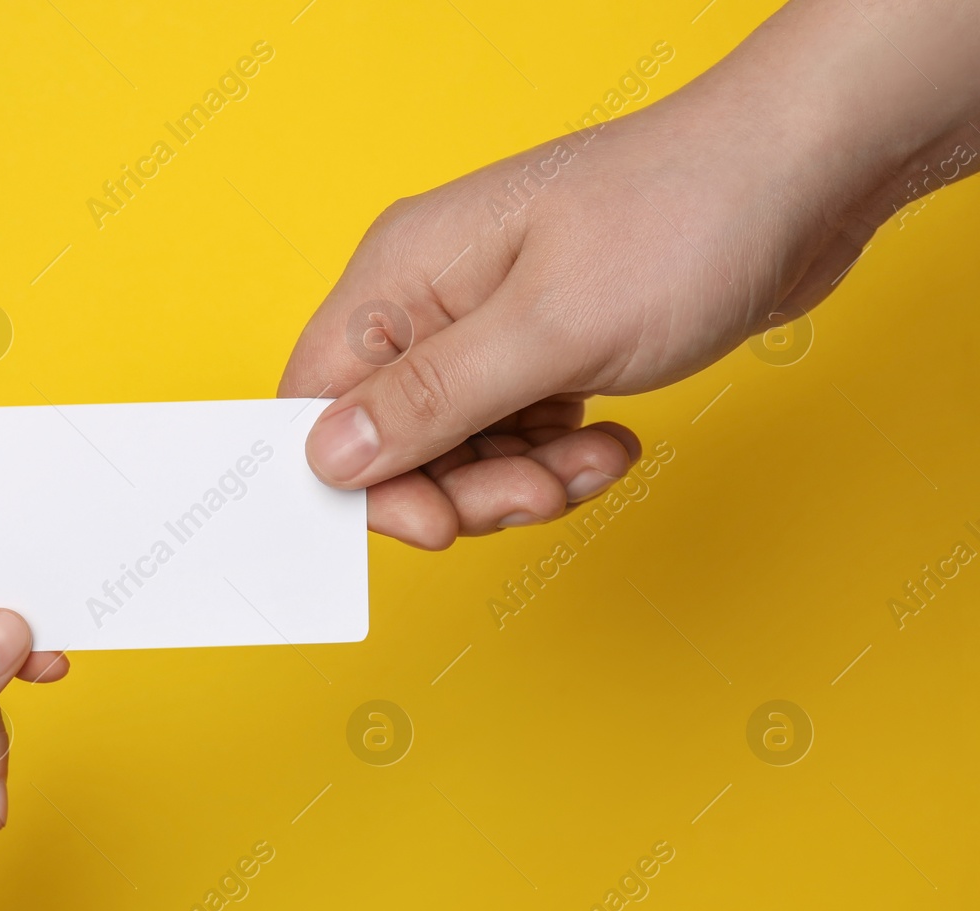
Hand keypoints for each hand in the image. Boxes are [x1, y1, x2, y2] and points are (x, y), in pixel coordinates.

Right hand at [279, 0, 979, 548]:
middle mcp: (430, 300)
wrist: (804, 176)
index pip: (319, 402)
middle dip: (463, 487)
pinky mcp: (540, 347)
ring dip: (524, 479)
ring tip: (594, 457)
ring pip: (459, 451)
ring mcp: (486, 325)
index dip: (358, 478)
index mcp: (401, 276)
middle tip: (535, 492)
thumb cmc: (681, 217)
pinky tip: (611, 441)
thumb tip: (328, 457)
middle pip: (393, 441)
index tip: (432, 522)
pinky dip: (558, 458)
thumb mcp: (550, 328)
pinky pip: (514, 437)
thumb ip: (430, 399)